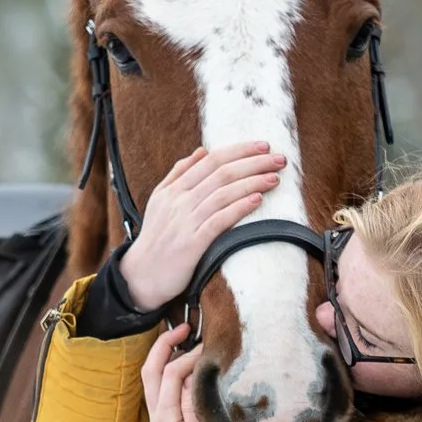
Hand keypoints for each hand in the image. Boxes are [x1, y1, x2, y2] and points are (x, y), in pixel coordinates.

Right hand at [114, 141, 287, 308]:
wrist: (141, 275)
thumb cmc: (156, 238)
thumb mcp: (160, 200)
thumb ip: (179, 174)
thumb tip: (202, 151)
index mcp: (174, 189)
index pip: (211, 160)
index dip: (239, 150)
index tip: (263, 146)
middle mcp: (179, 201)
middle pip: (221, 173)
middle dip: (253, 163)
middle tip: (279, 159)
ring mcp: (185, 222)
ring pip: (222, 194)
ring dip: (252, 182)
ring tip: (274, 177)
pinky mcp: (192, 244)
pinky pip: (219, 221)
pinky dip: (239, 208)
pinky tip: (257, 200)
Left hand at [141, 323, 225, 421]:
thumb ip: (195, 405)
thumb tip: (194, 374)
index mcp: (164, 416)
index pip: (172, 373)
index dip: (189, 355)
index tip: (210, 348)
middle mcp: (157, 413)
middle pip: (152, 369)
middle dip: (165, 344)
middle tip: (185, 326)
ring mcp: (159, 417)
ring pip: (153, 377)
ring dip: (165, 355)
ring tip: (184, 339)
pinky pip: (162, 388)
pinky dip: (170, 370)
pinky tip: (188, 366)